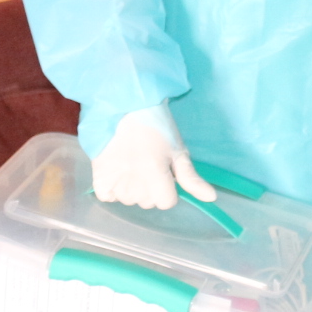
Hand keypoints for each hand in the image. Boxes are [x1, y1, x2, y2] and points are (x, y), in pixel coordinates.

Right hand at [90, 104, 219, 209]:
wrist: (124, 109)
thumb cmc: (156, 128)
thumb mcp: (178, 151)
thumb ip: (191, 179)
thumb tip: (212, 199)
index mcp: (156, 177)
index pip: (167, 202)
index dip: (168, 187)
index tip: (163, 170)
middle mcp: (135, 185)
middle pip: (148, 202)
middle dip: (151, 187)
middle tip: (147, 163)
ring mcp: (115, 184)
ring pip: (130, 200)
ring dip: (133, 188)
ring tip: (132, 164)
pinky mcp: (99, 180)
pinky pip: (109, 197)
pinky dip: (113, 188)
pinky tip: (118, 171)